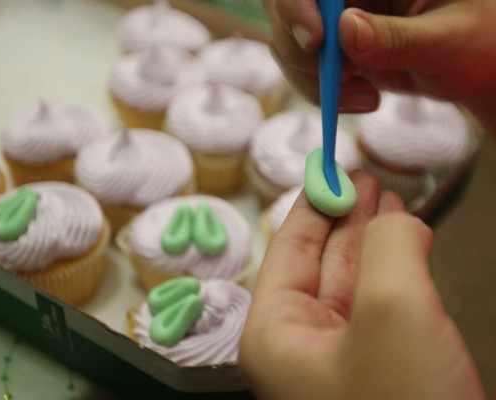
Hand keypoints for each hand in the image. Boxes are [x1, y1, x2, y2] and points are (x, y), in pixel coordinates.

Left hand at [239, 171, 484, 399]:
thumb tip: (393, 217)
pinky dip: (396, 270)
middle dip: (347, 218)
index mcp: (276, 333)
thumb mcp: (392, 312)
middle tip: (367, 178)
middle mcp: (301, 345)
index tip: (332, 169)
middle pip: (321, 261)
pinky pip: (381, 305)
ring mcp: (342, 358)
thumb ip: (388, 247)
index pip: (288, 249)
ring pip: (354, 281)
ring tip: (391, 199)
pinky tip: (408, 243)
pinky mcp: (382, 370)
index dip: (312, 205)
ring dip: (374, 238)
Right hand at [265, 0, 495, 127]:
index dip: (298, 3)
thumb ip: (398, 38)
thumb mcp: (448, 41)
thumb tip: (344, 30)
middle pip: (286, 6)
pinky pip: (303, 67)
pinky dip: (322, 92)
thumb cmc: (482, 44)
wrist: (478, 67)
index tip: (316, 39)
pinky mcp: (335, 45)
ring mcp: (339, 15)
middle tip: (342, 80)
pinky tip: (362, 97)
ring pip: (289, 41)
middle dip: (303, 50)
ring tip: (365, 98)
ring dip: (314, 79)